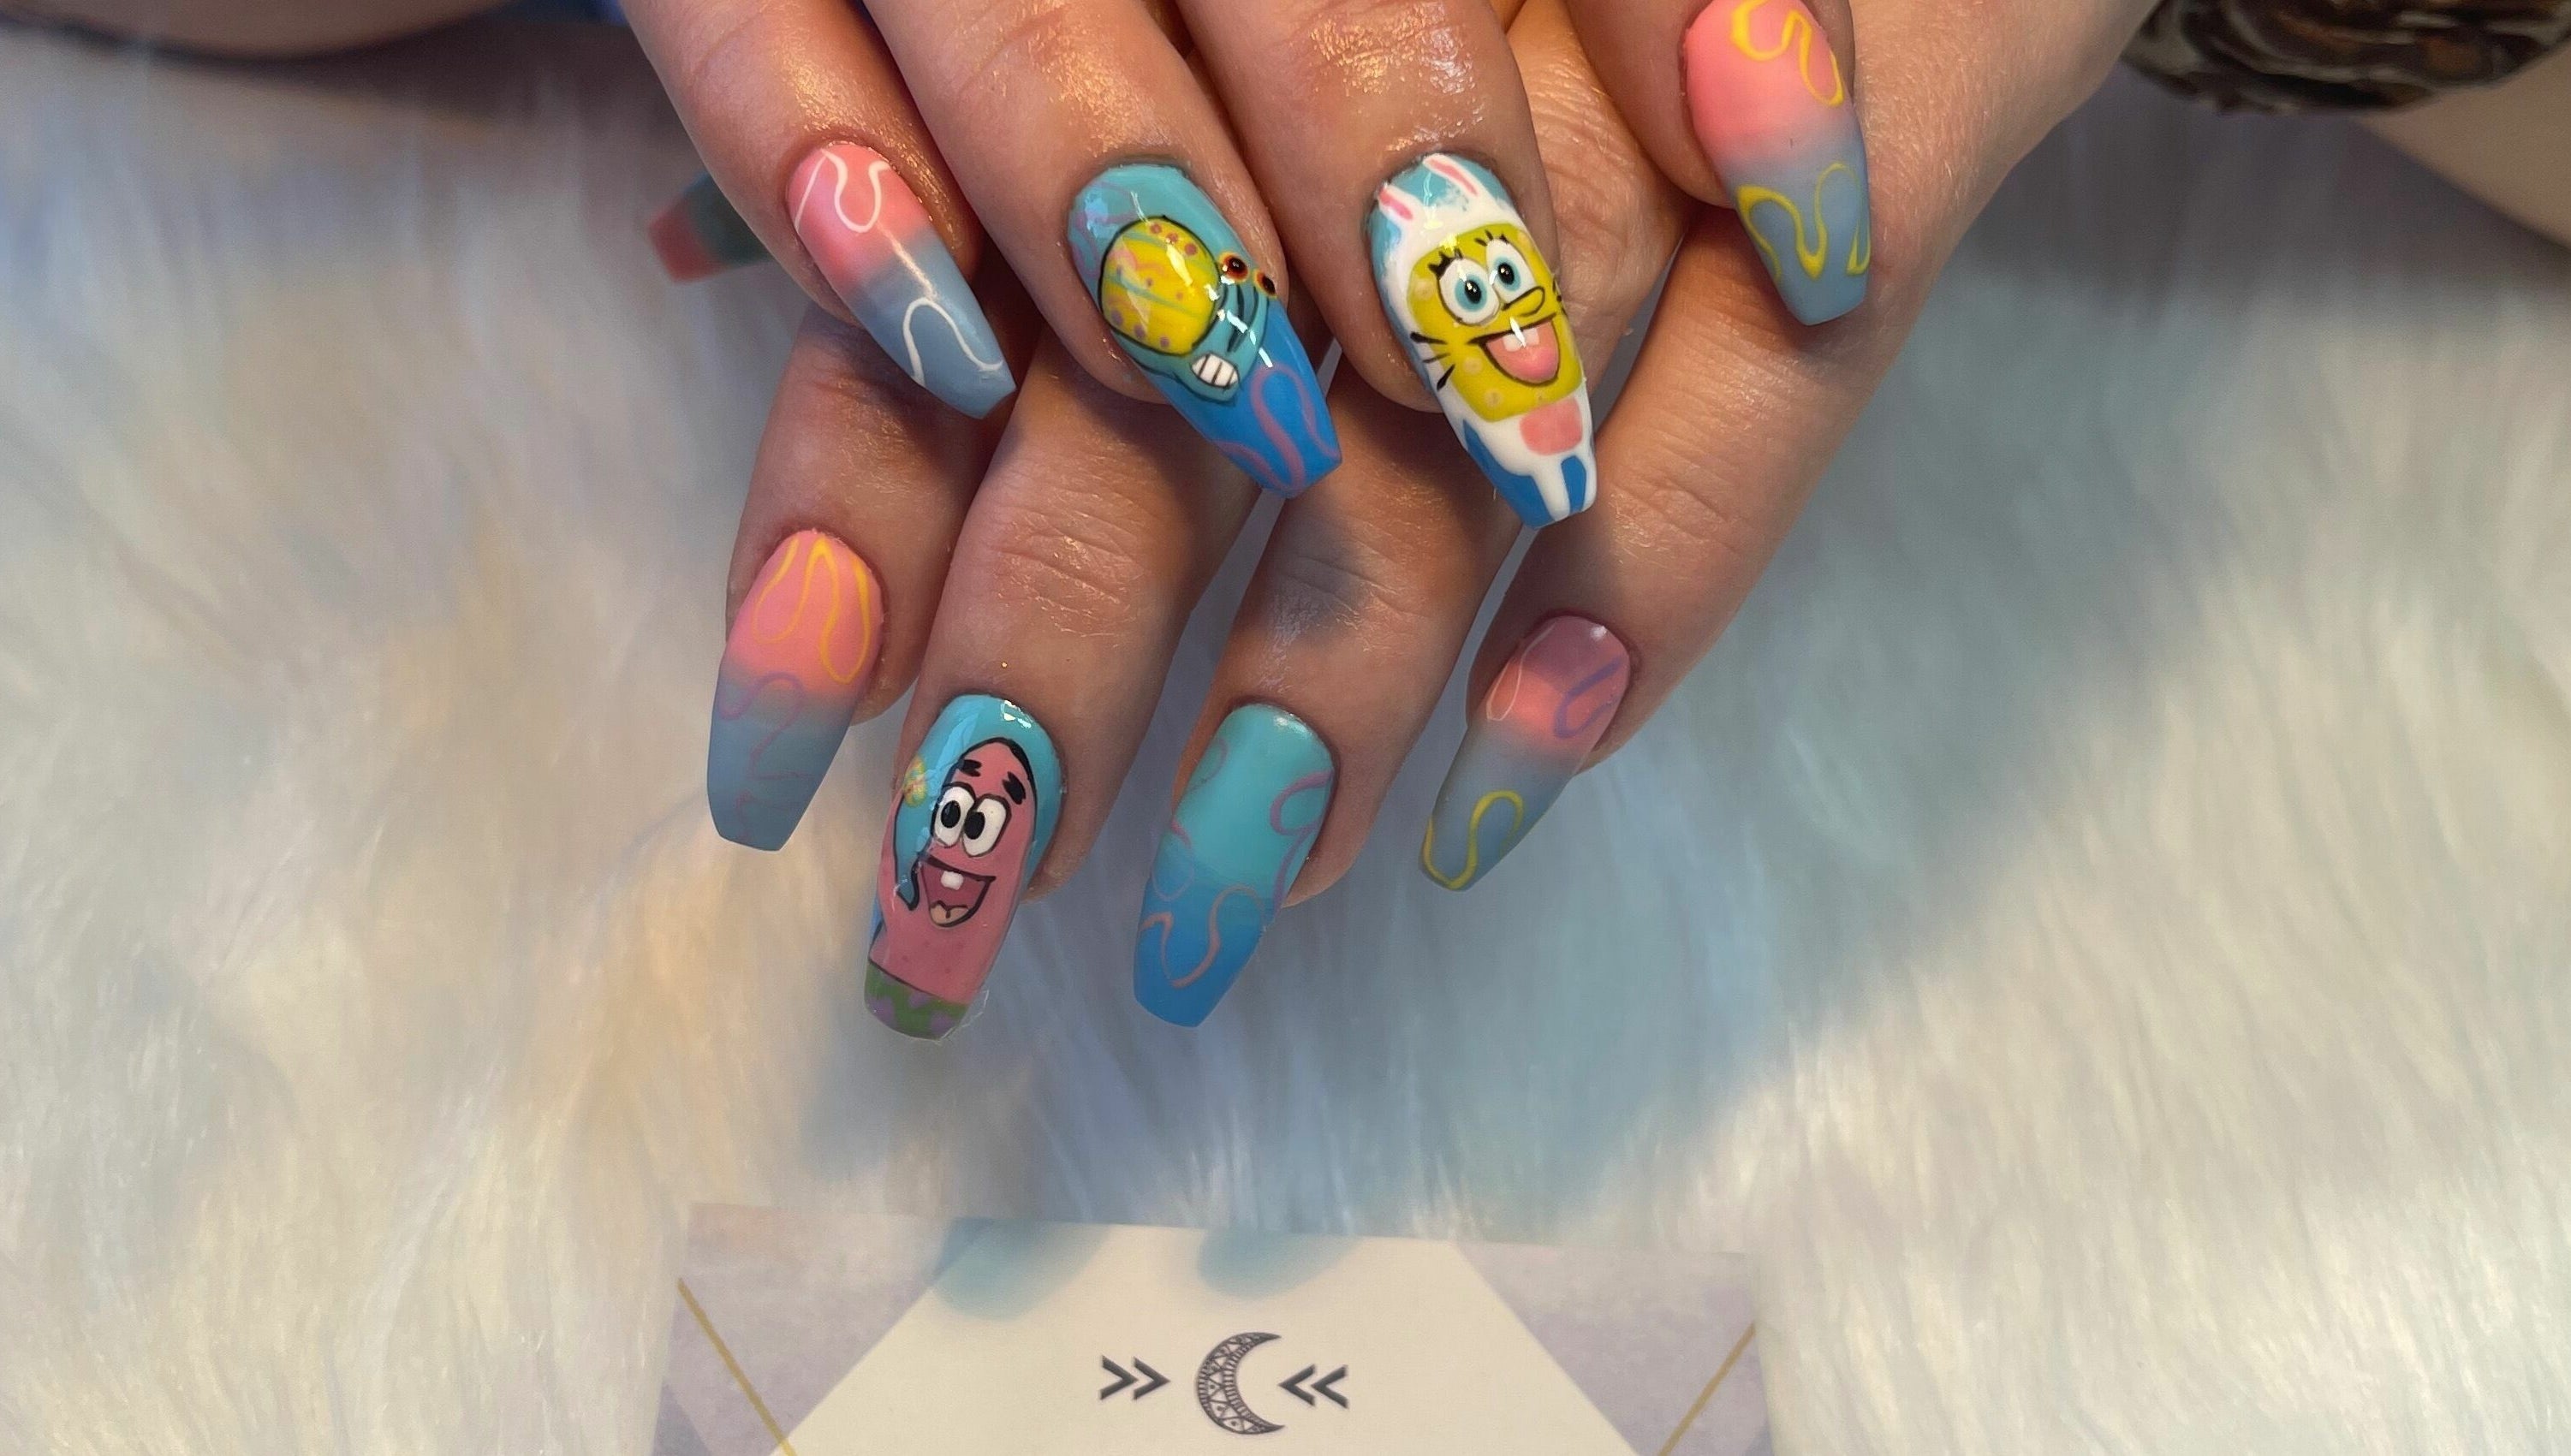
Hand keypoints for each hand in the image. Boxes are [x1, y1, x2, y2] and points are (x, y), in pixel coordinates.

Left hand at [677, 0, 2164, 1039]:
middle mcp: (1364, 23)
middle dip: (1058, 644)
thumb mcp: (1186, 8)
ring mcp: (1616, 64)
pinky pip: (1773, 367)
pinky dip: (1665, 566)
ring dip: (1327, 659)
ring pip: (1442, 402)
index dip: (855, 497)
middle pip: (1172, 369)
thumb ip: (936, 108)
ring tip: (1229, 884)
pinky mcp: (1907, 86)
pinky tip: (1531, 755)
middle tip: (973, 889)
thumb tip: (686, 274)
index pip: (966, 249)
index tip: (774, 740)